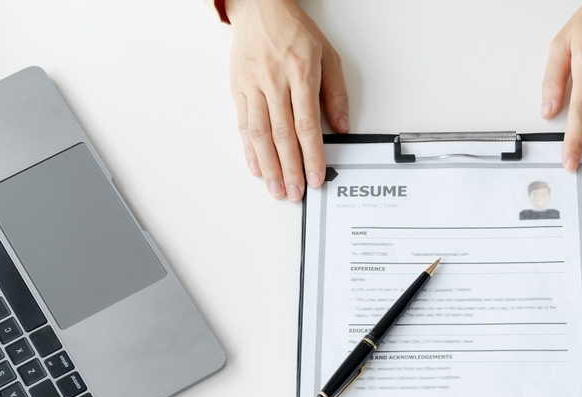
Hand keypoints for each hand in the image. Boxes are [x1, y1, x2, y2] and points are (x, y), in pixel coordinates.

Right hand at [227, 0, 349, 201]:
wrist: (259, 8)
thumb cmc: (293, 31)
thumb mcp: (327, 55)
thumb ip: (336, 93)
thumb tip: (343, 126)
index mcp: (301, 74)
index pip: (307, 125)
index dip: (312, 156)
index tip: (316, 176)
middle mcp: (275, 82)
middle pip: (283, 135)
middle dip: (290, 169)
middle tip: (296, 193)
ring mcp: (253, 87)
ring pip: (260, 134)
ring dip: (269, 166)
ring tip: (276, 188)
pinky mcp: (238, 89)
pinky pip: (243, 124)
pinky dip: (249, 149)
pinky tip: (256, 167)